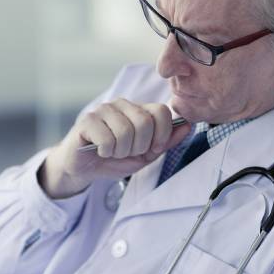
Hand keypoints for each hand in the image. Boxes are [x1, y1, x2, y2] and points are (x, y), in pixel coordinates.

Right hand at [40, 99, 190, 197]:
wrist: (84, 168)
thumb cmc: (114, 159)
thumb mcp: (145, 155)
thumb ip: (165, 142)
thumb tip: (188, 126)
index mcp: (138, 110)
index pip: (162, 111)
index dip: (161, 135)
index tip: (151, 149)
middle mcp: (122, 104)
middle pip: (145, 122)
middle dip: (139, 146)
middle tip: (127, 152)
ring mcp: (104, 110)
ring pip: (126, 131)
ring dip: (121, 151)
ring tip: (113, 151)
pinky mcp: (88, 120)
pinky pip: (107, 138)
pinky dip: (107, 152)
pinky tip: (100, 150)